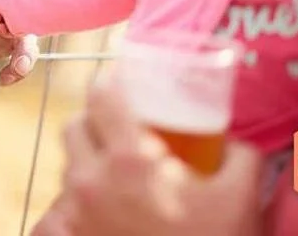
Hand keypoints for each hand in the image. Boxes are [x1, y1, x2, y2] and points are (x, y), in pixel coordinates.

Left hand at [0, 0, 38, 85]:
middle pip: (11, 9)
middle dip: (15, 23)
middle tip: (8, 40)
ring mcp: (1, 27)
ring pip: (24, 31)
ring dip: (25, 48)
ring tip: (18, 68)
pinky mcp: (7, 46)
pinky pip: (24, 52)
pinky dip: (21, 65)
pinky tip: (5, 80)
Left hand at [32, 81, 263, 235]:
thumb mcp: (241, 197)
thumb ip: (240, 155)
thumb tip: (234, 137)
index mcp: (129, 160)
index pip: (100, 96)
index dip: (109, 82)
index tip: (122, 82)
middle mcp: (91, 182)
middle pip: (74, 127)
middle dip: (94, 121)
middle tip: (121, 128)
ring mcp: (75, 215)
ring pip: (67, 167)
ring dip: (87, 161)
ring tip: (119, 174)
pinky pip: (55, 215)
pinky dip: (72, 209)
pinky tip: (100, 213)